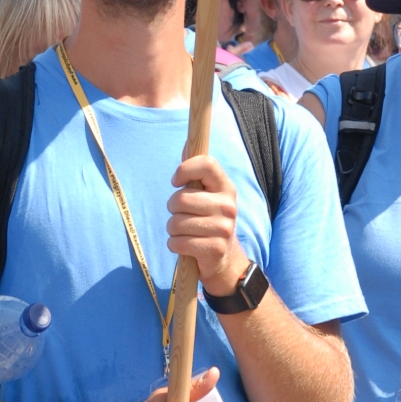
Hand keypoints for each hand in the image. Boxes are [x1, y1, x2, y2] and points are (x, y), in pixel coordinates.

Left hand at [168, 154, 245, 294]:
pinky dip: (174, 245)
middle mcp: (228, 205)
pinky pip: (177, 242)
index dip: (185, 169)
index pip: (206, 164)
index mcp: (226, 187)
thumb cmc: (208, 220)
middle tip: (182, 215)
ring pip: (175, 222)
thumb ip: (196, 171)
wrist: (225, 259)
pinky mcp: (214, 249)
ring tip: (185, 232)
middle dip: (172, 209)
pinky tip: (186, 246)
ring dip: (173, 230)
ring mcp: (223, 228)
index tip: (176, 181)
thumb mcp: (206, 195)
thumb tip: (188, 141)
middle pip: (181, 198)